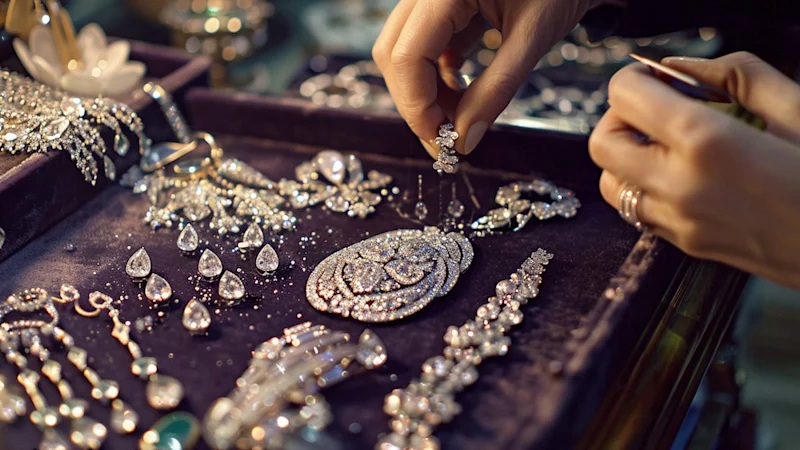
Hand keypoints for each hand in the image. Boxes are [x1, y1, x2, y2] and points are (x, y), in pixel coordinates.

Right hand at [372, 0, 611, 157]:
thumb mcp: (533, 38)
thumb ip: (497, 89)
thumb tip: (464, 143)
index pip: (407, 55)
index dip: (417, 105)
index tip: (441, 142)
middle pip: (395, 54)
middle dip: (416, 103)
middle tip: (446, 140)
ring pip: (404, 52)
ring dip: (425, 92)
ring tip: (459, 119)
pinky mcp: (441, 6)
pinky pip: (423, 45)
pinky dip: (436, 76)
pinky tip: (462, 93)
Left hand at [589, 52, 799, 288]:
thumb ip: (738, 74)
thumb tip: (681, 66)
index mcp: (708, 143)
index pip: (625, 97)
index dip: (635, 77)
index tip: (658, 78)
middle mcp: (681, 187)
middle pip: (601, 144)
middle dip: (619, 116)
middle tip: (656, 108)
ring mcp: (680, 223)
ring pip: (610, 184)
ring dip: (625, 156)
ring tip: (667, 144)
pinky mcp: (687, 246)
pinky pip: (637, 211)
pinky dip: (643, 186)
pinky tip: (683, 175)